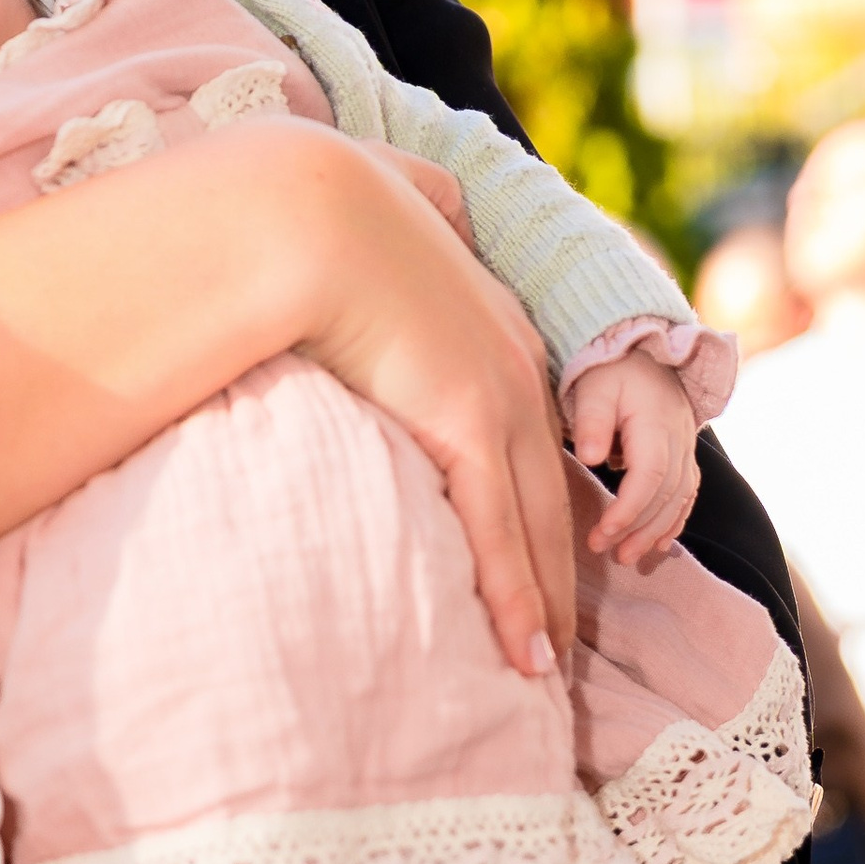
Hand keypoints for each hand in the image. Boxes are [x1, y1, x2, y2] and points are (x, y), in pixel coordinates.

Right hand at [289, 141, 577, 668]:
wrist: (308, 207)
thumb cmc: (323, 200)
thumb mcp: (391, 193)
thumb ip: (420, 201)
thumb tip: (426, 198)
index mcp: (495, 324)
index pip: (528, 433)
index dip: (534, 494)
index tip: (534, 543)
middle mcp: (516, 367)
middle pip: (548, 493)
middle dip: (556, 568)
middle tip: (556, 636)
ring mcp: (501, 399)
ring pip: (537, 528)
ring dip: (543, 604)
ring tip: (543, 670)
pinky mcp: (469, 428)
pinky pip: (499, 538)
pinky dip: (516, 602)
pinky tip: (525, 656)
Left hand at [566, 350, 699, 568]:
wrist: (640, 351)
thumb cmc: (610, 370)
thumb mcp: (593, 386)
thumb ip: (592, 420)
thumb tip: (591, 457)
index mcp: (656, 421)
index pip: (650, 474)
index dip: (630, 508)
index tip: (604, 532)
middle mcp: (678, 437)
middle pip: (666, 493)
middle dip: (638, 528)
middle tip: (607, 552)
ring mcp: (685, 447)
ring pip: (679, 497)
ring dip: (655, 531)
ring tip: (626, 556)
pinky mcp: (683, 454)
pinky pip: (687, 493)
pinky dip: (674, 520)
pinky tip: (659, 545)